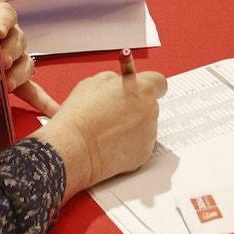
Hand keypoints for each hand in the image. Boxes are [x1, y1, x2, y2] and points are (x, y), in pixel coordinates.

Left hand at [0, 1, 50, 109]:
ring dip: (18, 74)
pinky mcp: (16, 80)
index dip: (4, 23)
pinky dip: (41, 100)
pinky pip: (31, 90)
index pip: (6, 15)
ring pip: (25, 64)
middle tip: (1, 62)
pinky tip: (53, 110)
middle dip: (10, 53)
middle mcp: (11, 37)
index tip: (0, 32)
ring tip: (8, 84)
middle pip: (18, 41)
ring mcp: (17, 59)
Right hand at [35, 67, 166, 197]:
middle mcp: (151, 110)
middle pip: (150, 105)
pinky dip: (129, 145)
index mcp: (142, 89)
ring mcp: (149, 133)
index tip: (141, 89)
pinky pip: (140, 145)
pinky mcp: (144, 154)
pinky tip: (111, 144)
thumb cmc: (81, 115)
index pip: (159, 82)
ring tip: (108, 131)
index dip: (148, 86)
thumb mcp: (95, 82)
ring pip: (145, 126)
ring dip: (132, 127)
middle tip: (115, 113)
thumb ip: (115, 79)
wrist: (75, 147)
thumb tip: (121, 81)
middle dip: (136, 108)